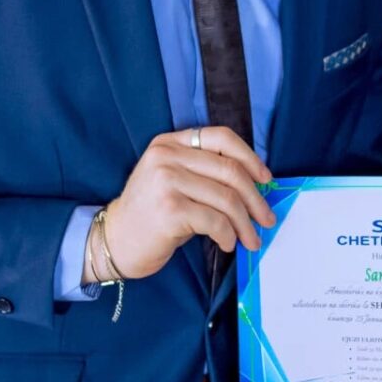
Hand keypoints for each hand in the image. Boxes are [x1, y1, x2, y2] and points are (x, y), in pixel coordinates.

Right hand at [100, 127, 275, 279]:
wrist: (114, 241)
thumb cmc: (151, 216)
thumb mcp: (174, 181)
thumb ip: (205, 173)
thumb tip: (255, 186)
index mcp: (170, 143)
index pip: (221, 137)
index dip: (250, 158)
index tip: (266, 180)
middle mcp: (166, 156)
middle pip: (230, 170)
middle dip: (255, 199)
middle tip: (266, 220)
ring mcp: (166, 181)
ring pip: (226, 198)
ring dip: (245, 224)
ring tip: (251, 240)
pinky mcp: (170, 208)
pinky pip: (215, 221)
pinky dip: (228, 235)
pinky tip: (227, 244)